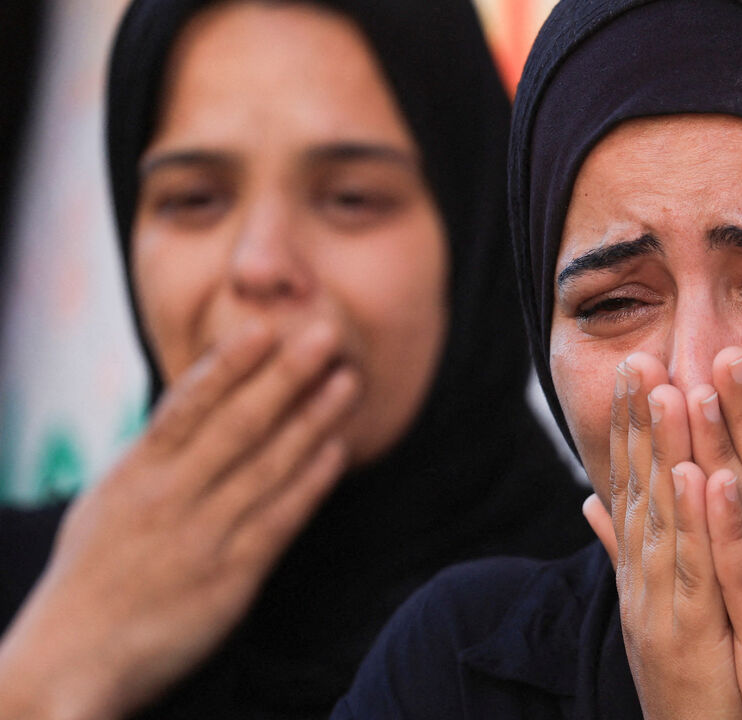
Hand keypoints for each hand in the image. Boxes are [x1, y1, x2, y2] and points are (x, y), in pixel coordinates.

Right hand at [0, 320, 357, 719]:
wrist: (71, 660)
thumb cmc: (96, 575)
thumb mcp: (109, 500)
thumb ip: (156, 454)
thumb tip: (197, 402)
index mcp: (135, 474)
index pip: (186, 406)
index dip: (228, 365)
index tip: (263, 327)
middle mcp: (169, 498)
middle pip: (237, 424)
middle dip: (285, 376)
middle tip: (326, 334)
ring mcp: (202, 536)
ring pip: (268, 465)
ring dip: (313, 420)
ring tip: (348, 381)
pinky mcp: (231, 577)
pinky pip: (280, 519)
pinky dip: (311, 482)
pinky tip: (338, 451)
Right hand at [584, 352, 741, 719]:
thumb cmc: (688, 679)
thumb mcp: (655, 606)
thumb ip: (629, 547)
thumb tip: (593, 500)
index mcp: (646, 566)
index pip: (638, 482)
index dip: (635, 425)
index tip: (640, 368)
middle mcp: (645, 577)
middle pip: (643, 487)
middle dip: (641, 421)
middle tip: (643, 358)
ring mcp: (661, 604)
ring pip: (665, 516)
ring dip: (665, 452)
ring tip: (670, 391)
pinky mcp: (687, 636)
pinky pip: (695, 571)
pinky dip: (700, 523)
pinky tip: (705, 477)